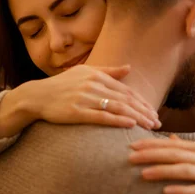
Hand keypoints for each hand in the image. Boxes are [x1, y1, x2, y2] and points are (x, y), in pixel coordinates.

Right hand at [0, 65, 160, 138]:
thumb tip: (129, 67)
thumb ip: (109, 71)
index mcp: (97, 76)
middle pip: (125, 99)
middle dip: (144, 111)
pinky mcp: (76, 111)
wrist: (37, 96)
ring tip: (149, 126)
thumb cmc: (63, 85)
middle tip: (157, 123)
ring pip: (117, 107)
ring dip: (136, 117)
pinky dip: (117, 120)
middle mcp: (93, 85)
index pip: (126, 90)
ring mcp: (84, 98)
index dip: (142, 101)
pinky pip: (101, 116)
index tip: (154, 112)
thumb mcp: (85, 72)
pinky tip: (130, 125)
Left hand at [128, 135, 194, 193]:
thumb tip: (170, 138)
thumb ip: (187, 148)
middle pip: (175, 154)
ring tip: (143, 174)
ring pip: (185, 170)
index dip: (151, 144)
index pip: (171, 144)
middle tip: (130, 157)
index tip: (132, 145)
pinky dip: (183, 191)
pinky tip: (167, 192)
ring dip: (163, 171)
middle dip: (151, 155)